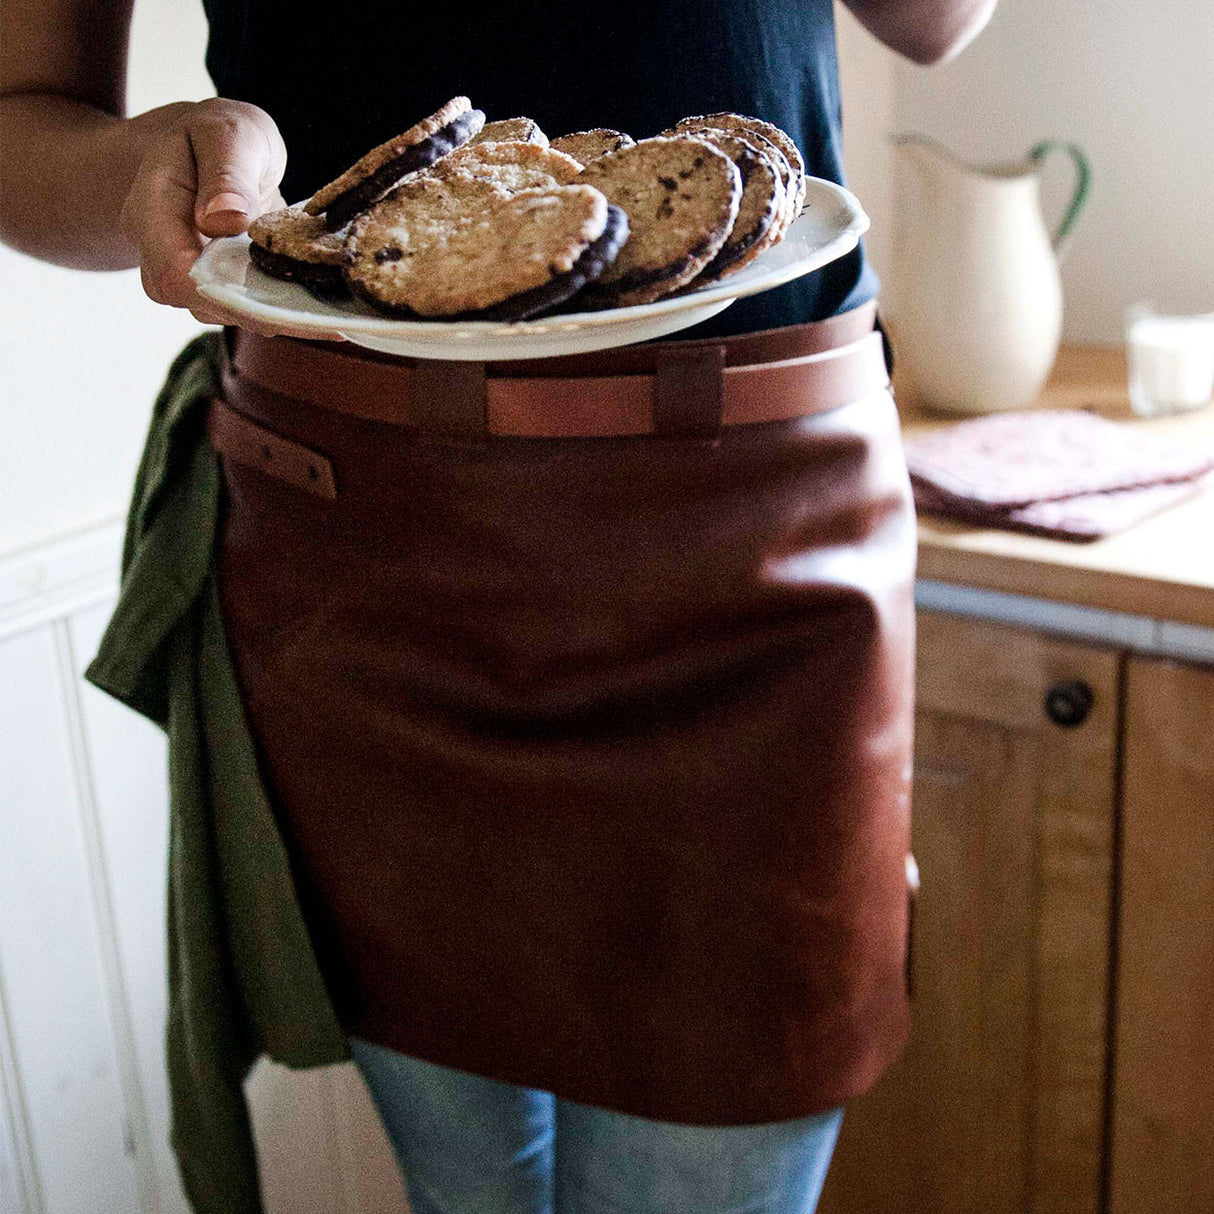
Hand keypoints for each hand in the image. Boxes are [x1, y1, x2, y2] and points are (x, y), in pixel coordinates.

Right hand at [120, 97, 330, 337]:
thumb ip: (226, 171)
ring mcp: (187, 274)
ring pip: (224, 313)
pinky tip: (322, 314)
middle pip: (199, 303)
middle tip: (321, 320)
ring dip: (274, 317)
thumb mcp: (225, 133)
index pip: (174, 271)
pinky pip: (243, 308)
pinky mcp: (217, 285)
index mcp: (151, 208)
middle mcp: (161, 251)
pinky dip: (280, 311)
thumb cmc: (215, 135)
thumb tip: (224, 219)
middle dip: (259, 313)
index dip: (222, 294)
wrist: (206, 150)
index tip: (277, 300)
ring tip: (328, 317)